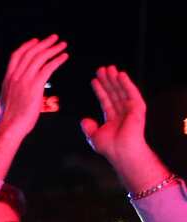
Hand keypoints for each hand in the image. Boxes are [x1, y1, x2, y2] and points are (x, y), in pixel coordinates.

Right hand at [0, 36, 68, 179]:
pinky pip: (48, 68)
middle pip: (30, 53)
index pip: (16, 56)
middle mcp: (15, 76)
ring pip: (40, 58)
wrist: (10, 127)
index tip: (36, 41)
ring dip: (53, 49)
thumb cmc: (10, 119)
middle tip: (55, 38)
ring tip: (63, 45)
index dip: (27, 46)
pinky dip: (58, 60)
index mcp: (8, 79)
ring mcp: (24, 80)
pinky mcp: (35, 86)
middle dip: (44, 43)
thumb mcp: (8, 101)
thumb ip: (14, 91)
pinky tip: (65, 57)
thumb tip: (20, 92)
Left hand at [81, 67, 168, 193]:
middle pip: (113, 92)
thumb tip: (84, 120)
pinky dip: (126, 83)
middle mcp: (122, 112)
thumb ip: (89, 128)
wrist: (122, 152)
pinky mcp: (138, 108)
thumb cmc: (110, 148)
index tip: (93, 80)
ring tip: (108, 68)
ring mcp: (131, 109)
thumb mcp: (94, 137)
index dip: (99, 90)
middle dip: (107, 80)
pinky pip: (132, 92)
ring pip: (121, 90)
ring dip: (115, 79)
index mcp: (113, 118)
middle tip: (101, 69)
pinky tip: (120, 75)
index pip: (105, 100)